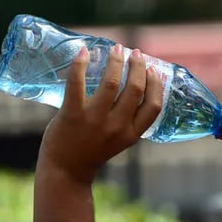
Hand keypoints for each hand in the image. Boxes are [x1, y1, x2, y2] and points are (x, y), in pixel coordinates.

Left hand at [38, 45, 163, 183]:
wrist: (66, 171)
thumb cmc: (92, 152)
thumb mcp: (119, 140)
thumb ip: (127, 120)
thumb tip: (134, 88)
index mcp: (131, 134)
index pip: (153, 106)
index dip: (156, 85)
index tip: (152, 70)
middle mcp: (116, 126)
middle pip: (135, 89)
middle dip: (138, 66)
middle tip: (135, 53)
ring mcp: (94, 120)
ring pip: (111, 82)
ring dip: (115, 61)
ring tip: (116, 49)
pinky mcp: (71, 114)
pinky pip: (77, 83)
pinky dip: (80, 64)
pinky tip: (85, 51)